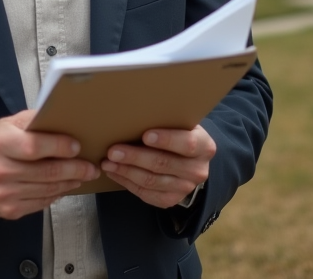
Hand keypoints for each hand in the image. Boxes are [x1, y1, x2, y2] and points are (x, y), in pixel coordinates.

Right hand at [0, 109, 99, 219]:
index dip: (59, 146)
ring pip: (47, 190)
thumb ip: (33, 122)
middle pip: (46, 172)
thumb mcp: (8, 124)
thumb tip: (63, 121)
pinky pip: (41, 203)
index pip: (34, 146)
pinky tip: (64, 186)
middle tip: (90, 167)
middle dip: (75, 169)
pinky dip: (56, 195)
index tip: (77, 146)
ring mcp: (3, 193)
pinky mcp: (8, 210)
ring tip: (82, 176)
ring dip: (69, 183)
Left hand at [101, 125, 215, 207]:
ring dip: (126, 171)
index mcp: (204, 146)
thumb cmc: (179, 134)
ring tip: (107, 162)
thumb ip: (167, 121)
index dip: (166, 140)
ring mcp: (185, 188)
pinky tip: (114, 173)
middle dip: (135, 157)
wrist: (189, 161)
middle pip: (163, 164)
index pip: (187, 144)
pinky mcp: (171, 200)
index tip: (145, 135)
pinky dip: (127, 183)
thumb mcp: (181, 125)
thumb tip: (135, 112)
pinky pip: (146, 194)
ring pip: (151, 181)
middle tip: (113, 151)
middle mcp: (197, 170)